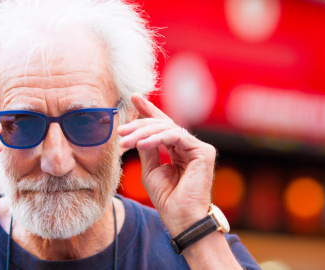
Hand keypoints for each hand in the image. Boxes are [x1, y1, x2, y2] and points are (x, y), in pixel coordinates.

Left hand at [118, 93, 215, 235]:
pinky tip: (141, 144)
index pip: (162, 126)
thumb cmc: (167, 199)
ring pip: (167, 128)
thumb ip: (147, 149)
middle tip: (120, 130)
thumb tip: (138, 132)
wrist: (181, 218)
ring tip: (125, 141)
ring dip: (143, 133)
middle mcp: (189, 147)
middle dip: (139, 124)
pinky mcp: (203, 151)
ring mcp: (198, 148)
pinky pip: (176, 136)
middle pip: (162, 125)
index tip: (134, 98)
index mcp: (178, 150)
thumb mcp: (150, 170)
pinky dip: (156, 138)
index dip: (149, 111)